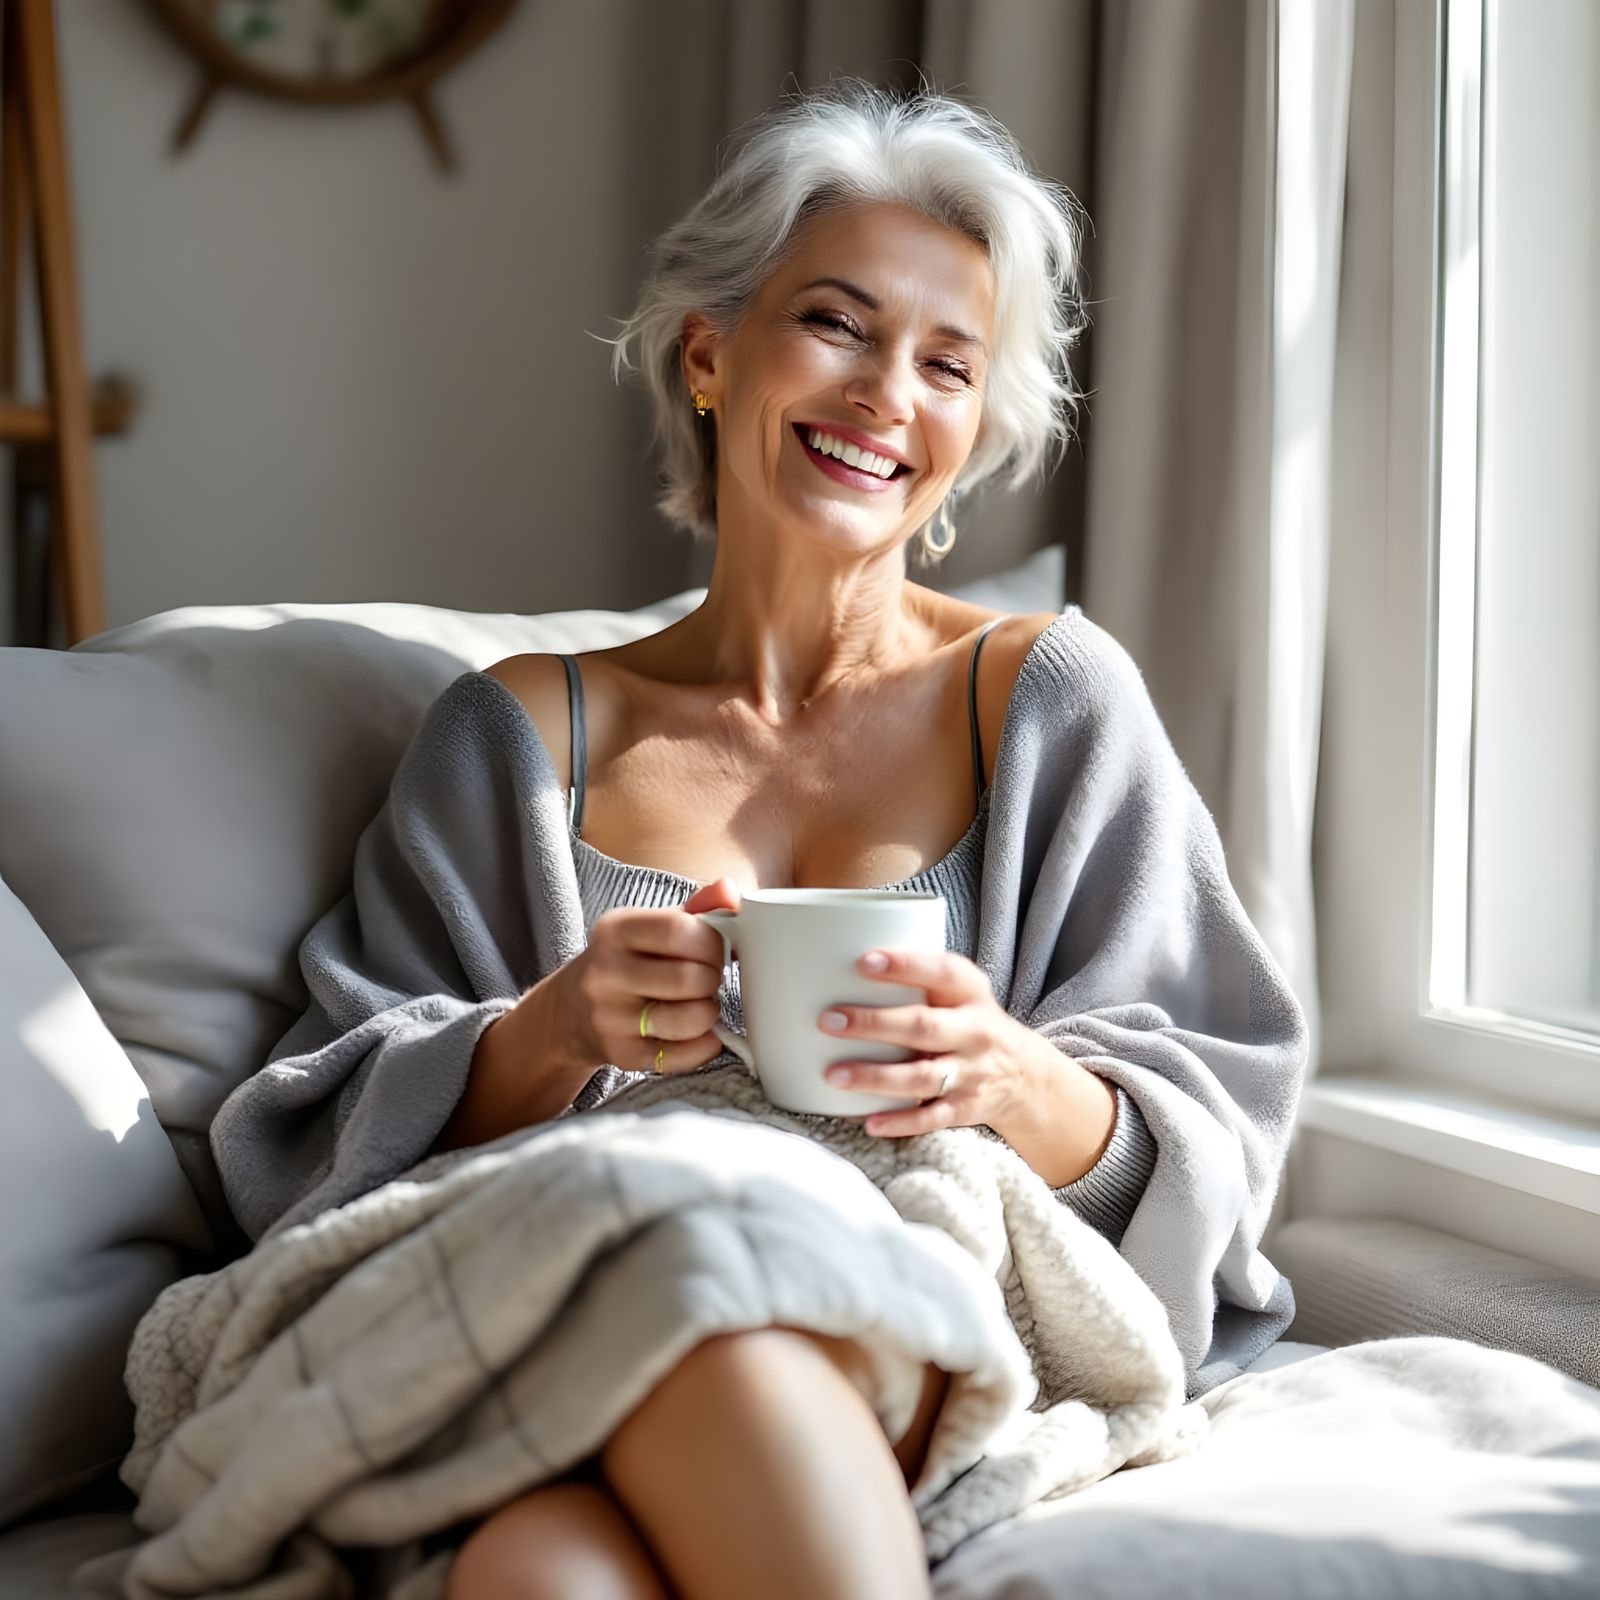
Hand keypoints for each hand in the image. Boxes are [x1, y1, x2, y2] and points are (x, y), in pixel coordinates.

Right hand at [554, 876, 741, 1075]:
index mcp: (615, 931)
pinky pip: (683, 1055)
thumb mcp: (649, 926)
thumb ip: (695, 908)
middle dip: (713, 978)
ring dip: (709, 1012)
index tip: (716, 948)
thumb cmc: (626, 962)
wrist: (571, 1011)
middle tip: (708, 978)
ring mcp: (611, 1018)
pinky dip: (705, 1045)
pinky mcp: (622, 1054)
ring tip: (700, 1004)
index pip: (678, 930)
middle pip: (688, 978)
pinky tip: (699, 1033)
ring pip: (690, 1019)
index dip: (711, 941)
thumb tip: (731, 892)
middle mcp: (606, 974)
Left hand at [816, 947, 1037, 1135]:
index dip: (904, 965)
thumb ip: (919, 977)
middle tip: (828, 1020)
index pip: (941, 972)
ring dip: (875, 1076)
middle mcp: (974, 1031)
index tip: (863, 961)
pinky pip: (931, 1117)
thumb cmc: (969, 1020)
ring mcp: (971, 1072)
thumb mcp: (960, 991)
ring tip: (834, 1074)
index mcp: (970, 993)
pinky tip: (869, 1121)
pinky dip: (900, 1121)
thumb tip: (843, 961)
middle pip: (923, 1026)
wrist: (1023, 1073)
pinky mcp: (965, 1107)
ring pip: (922, 1076)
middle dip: (873, 1023)